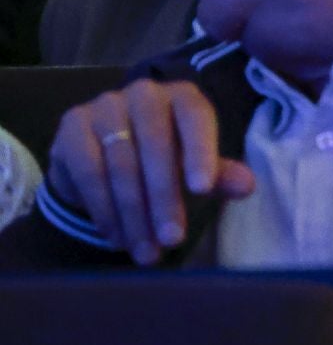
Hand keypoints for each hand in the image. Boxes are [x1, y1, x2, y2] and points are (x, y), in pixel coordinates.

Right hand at [46, 80, 254, 265]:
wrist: (102, 151)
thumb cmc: (164, 155)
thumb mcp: (195, 164)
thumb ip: (219, 174)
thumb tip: (247, 186)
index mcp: (183, 96)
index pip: (196, 118)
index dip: (201, 152)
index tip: (203, 189)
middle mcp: (144, 93)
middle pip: (156, 146)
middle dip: (164, 199)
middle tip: (172, 240)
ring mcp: (104, 106)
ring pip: (121, 164)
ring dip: (134, 215)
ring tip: (147, 251)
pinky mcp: (73, 127)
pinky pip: (89, 172)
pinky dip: (104, 210)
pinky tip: (117, 236)